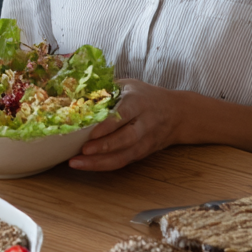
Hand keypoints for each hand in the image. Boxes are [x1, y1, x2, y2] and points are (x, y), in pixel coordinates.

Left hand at [68, 79, 184, 171]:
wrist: (177, 113)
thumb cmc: (145, 96)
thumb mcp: (129, 85)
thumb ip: (106, 88)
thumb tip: (74, 88)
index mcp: (138, 101)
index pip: (124, 114)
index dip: (108, 125)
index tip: (91, 132)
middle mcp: (144, 122)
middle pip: (126, 138)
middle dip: (104, 146)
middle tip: (82, 151)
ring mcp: (146, 140)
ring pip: (125, 154)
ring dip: (101, 161)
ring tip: (78, 163)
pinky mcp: (143, 152)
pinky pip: (125, 161)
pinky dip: (106, 165)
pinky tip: (88, 166)